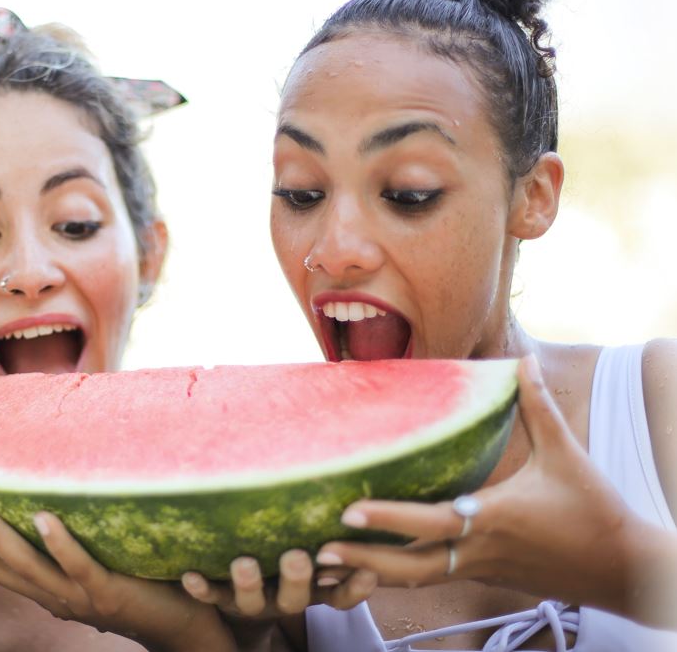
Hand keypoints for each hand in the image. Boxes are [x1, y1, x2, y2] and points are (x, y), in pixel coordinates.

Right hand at [0, 498, 233, 651]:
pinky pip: (78, 566)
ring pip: (27, 566)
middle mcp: (53, 597)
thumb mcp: (93, 569)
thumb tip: (46, 498)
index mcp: (45, 590)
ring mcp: (78, 596)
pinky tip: (43, 516)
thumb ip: (69, 546)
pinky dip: (59, 542)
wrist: (186, 628)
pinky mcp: (108, 591)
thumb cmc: (142, 587)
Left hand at [179, 552, 375, 647]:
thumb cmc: (284, 562)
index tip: (368, 571)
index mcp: (312, 590)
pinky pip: (211, 596)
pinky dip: (202, 587)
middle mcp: (285, 599)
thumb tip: (351, 489)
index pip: (340, 594)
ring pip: (252, 601)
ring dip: (248, 583)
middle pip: (295, 598)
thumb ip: (328, 535)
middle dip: (296, 578)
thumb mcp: (312, 556)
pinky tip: (189, 575)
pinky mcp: (222, 599)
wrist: (240, 611)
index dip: (355, 587)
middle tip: (296, 557)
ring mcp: (253, 602)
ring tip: (244, 563)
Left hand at [313, 355, 637, 612]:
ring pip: (416, 580)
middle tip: (318, 550)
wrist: (623, 569)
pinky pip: (431, 580)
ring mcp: (478, 569)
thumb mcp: (567, 455)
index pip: (431, 523)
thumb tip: (523, 361)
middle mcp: (478, 550)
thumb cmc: (594, 509)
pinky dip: (397, 576)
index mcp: (492, 518)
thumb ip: (538, 407)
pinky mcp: (481, 577)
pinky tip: (368, 568)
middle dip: (363, 562)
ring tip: (327, 565)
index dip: (389, 519)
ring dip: (372, 575)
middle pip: (410, 567)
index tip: (348, 511)